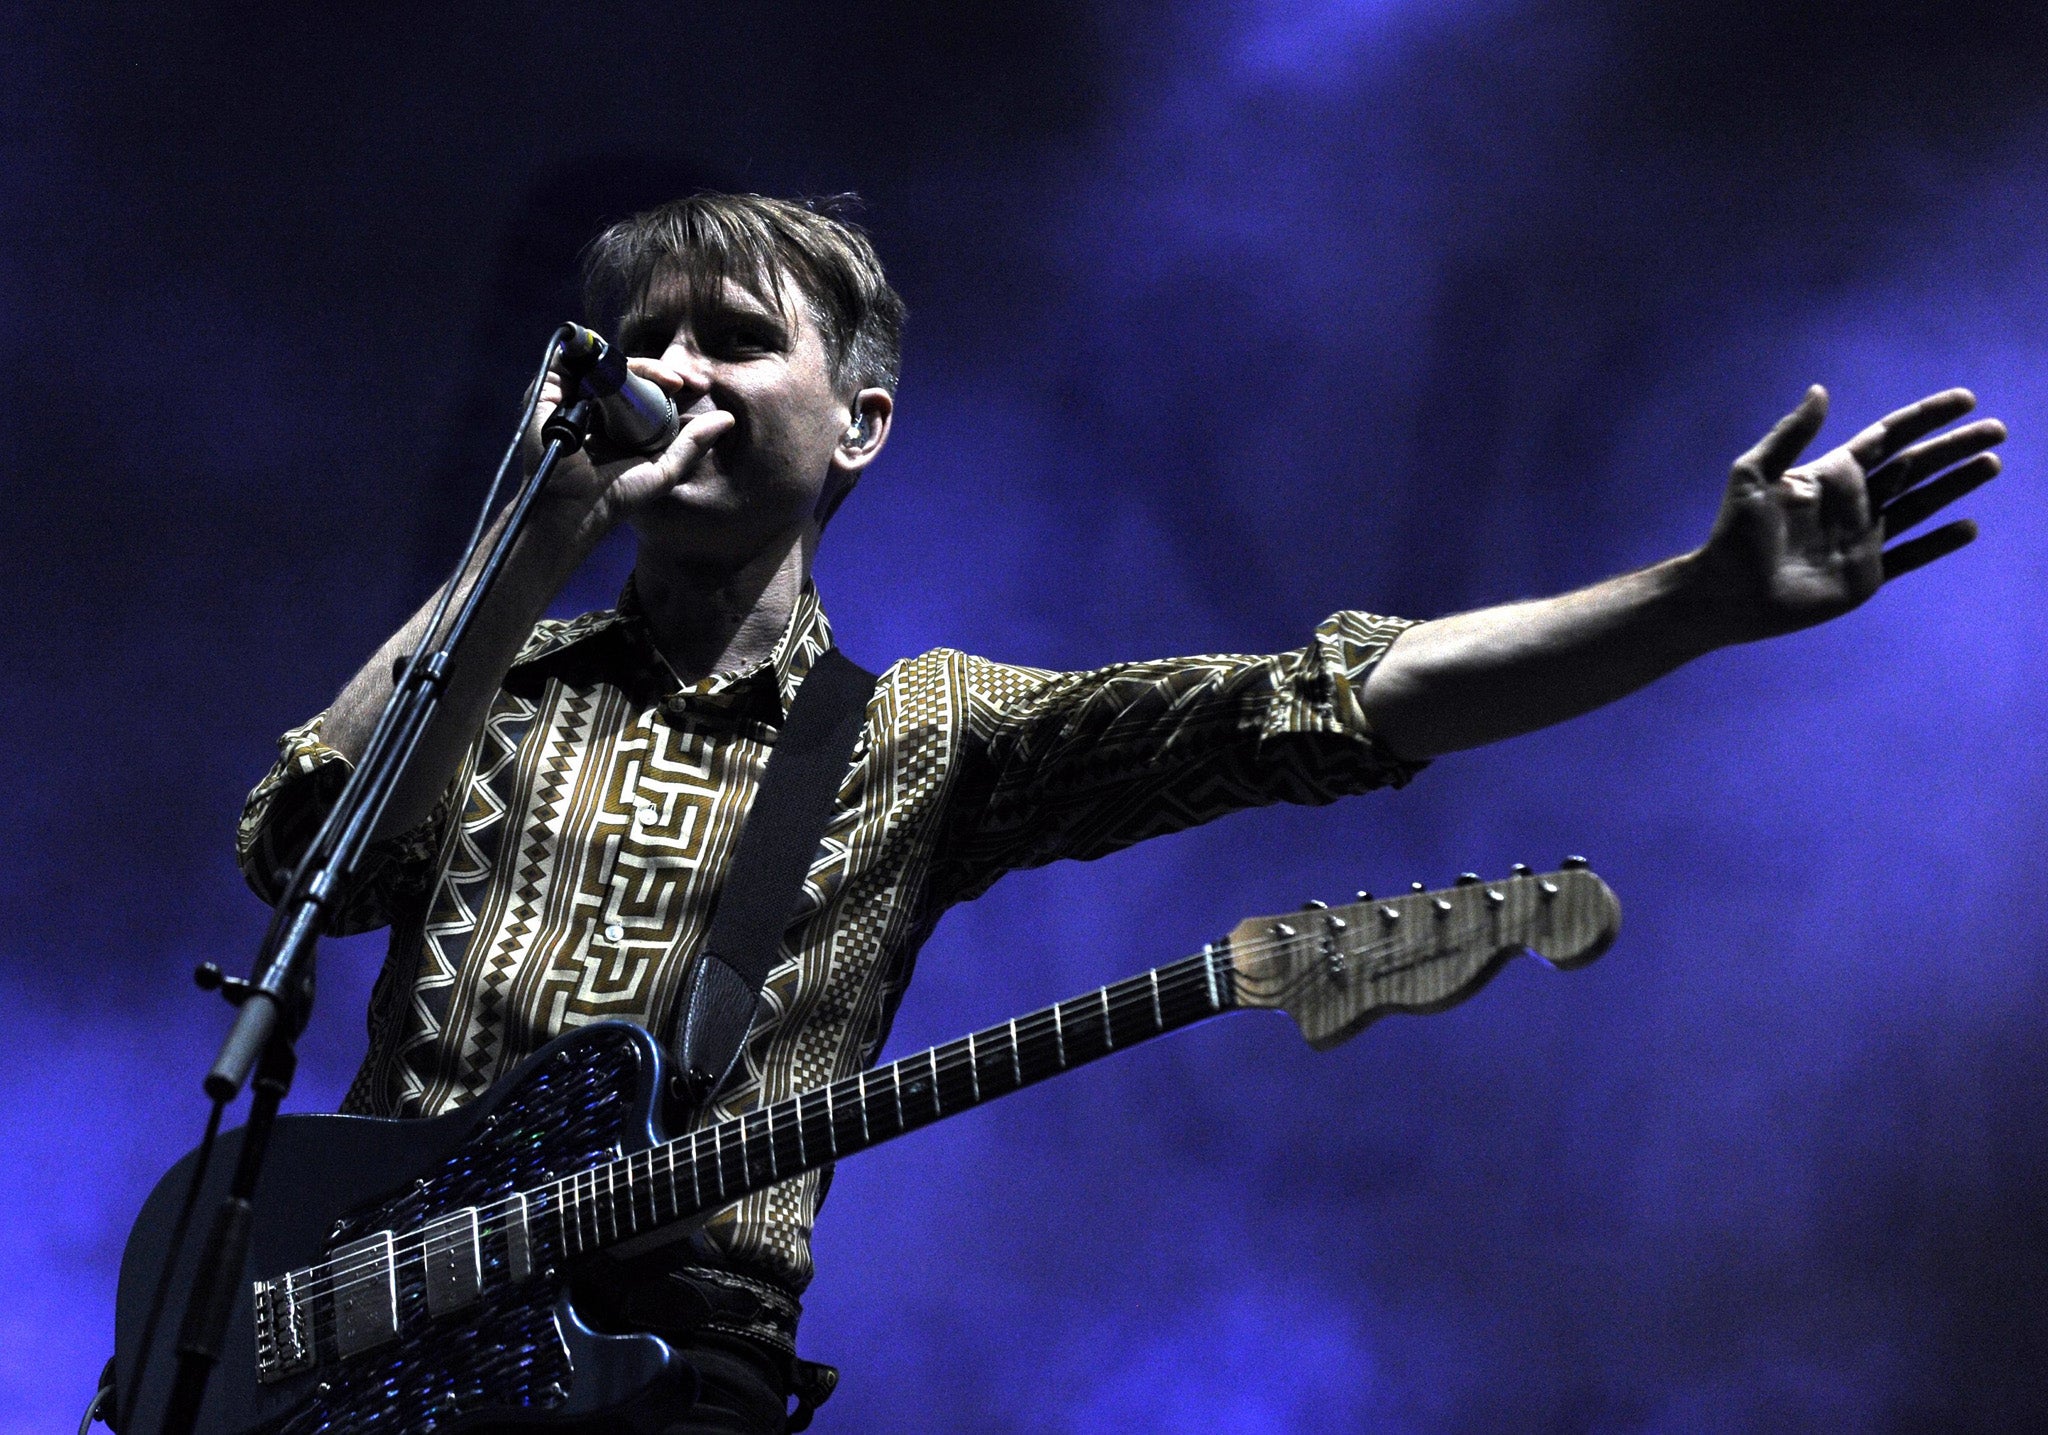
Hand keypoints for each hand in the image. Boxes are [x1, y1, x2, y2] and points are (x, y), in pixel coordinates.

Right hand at [518, 355, 734, 536]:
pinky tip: (629, 370)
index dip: (673, 380)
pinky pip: (575, 356)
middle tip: (688, 381)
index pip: (646, 386)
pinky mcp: (550, 388)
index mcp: (618, 418)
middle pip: (629, 369)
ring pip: (608, 360)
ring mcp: (572, 393)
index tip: (700, 386)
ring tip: (669, 380)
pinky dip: (601, 352)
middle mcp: (594, 402)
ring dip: (641, 363)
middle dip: (663, 370)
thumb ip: (692, 443)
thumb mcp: (664, 469)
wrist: (574, 509)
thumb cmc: (616, 496)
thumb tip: (727, 418)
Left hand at [1688, 385, 2004, 642]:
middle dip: (1954, 447)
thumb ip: (1790, 436)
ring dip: (1956, 484)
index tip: (1965, 398)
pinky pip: (1910, 556)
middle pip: (1914, 467)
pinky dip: (1939, 543)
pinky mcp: (1865, 575)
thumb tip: (1821, 390)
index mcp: (1830, 475)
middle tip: (1998, 430)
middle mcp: (1852, 503)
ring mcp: (1862, 539)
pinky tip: (1968, 527)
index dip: (1925, 418)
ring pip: (1920, 505)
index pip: (1888, 437)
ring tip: (1992, 464)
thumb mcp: (1754, 476)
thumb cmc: (1733, 534)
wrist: (1727, 593)